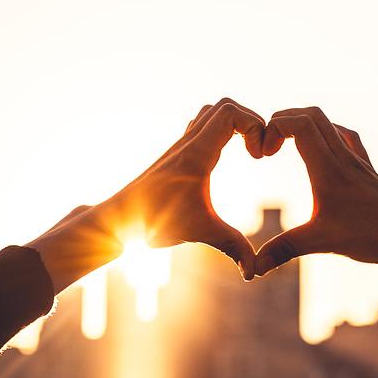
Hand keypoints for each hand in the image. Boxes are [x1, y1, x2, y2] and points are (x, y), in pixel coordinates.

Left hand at [29, 98, 264, 292]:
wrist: (118, 220)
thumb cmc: (154, 223)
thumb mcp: (201, 233)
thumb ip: (233, 248)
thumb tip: (254, 272)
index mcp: (197, 153)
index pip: (230, 113)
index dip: (254, 126)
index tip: (260, 156)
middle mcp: (188, 143)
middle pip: (225, 106)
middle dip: (251, 122)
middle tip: (259, 152)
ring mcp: (181, 146)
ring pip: (212, 112)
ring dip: (235, 124)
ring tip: (248, 151)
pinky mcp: (178, 154)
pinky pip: (202, 126)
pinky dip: (221, 131)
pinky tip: (228, 157)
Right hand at [253, 107, 377, 297]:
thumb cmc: (374, 236)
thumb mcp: (323, 242)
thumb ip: (284, 250)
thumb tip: (252, 268)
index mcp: (329, 168)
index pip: (299, 123)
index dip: (274, 127)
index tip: (262, 152)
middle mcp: (344, 157)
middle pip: (312, 115)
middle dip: (282, 120)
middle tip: (267, 146)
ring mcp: (358, 160)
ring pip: (328, 123)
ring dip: (303, 123)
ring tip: (286, 144)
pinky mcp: (366, 169)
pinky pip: (345, 136)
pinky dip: (326, 133)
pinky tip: (319, 149)